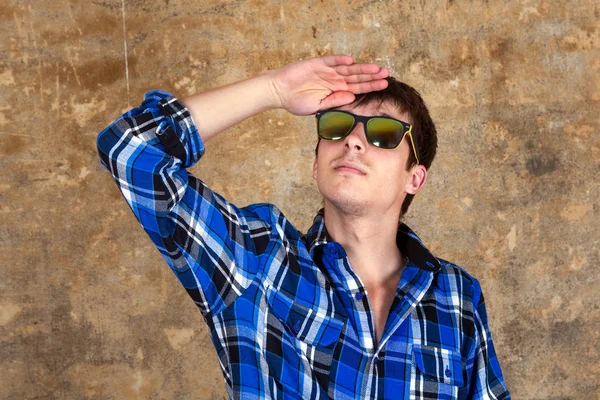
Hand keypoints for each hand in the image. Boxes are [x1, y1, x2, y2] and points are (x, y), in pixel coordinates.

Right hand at [269, 55, 389, 115]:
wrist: (279, 92)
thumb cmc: (297, 102)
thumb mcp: (317, 107)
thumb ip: (334, 101)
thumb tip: (352, 98)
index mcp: (336, 91)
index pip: (357, 88)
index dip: (370, 86)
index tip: (384, 85)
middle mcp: (334, 79)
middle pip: (356, 77)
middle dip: (371, 76)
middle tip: (386, 73)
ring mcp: (326, 70)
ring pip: (347, 68)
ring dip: (361, 68)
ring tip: (375, 68)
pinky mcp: (317, 63)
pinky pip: (330, 61)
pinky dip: (339, 60)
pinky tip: (351, 60)